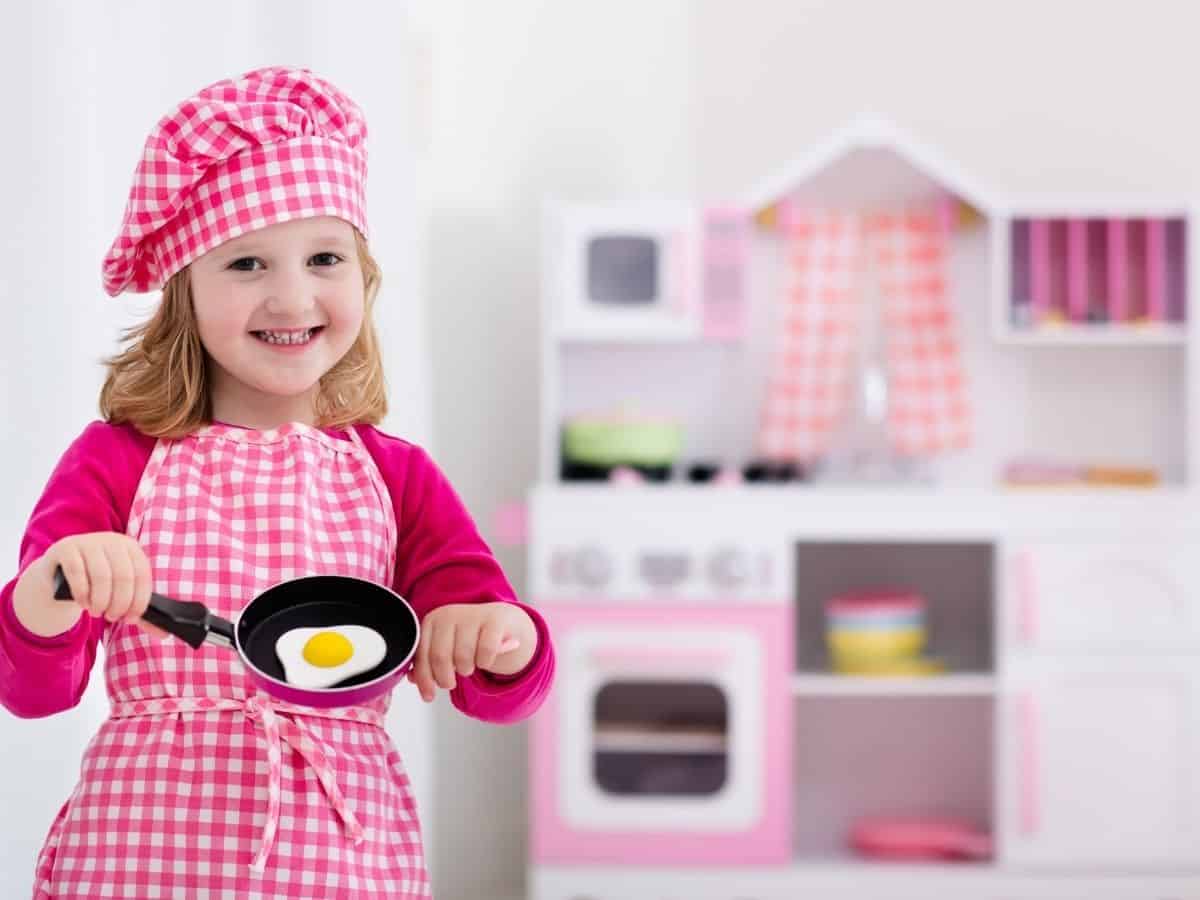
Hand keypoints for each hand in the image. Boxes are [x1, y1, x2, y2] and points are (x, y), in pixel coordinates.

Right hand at [43, 532, 165, 637]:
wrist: (58, 576)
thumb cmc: (96, 585)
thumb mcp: (119, 594)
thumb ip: (138, 611)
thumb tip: (163, 634)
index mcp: (131, 548)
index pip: (143, 575)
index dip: (139, 601)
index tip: (130, 619)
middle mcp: (112, 540)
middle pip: (124, 577)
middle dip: (119, 603)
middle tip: (111, 617)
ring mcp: (88, 541)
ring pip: (101, 576)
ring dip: (100, 601)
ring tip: (96, 611)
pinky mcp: (66, 548)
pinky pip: (77, 572)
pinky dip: (82, 594)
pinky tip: (82, 603)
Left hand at [407, 601, 536, 701]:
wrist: (500, 621)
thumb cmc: (467, 637)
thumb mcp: (445, 646)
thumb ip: (427, 661)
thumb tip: (413, 678)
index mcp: (432, 621)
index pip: (422, 654)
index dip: (424, 678)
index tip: (428, 696)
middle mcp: (449, 614)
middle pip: (440, 657)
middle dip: (444, 678)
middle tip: (450, 683)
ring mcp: (472, 615)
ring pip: (463, 657)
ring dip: (466, 670)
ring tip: (469, 667)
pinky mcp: (494, 620)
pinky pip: (485, 651)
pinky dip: (485, 662)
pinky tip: (485, 660)